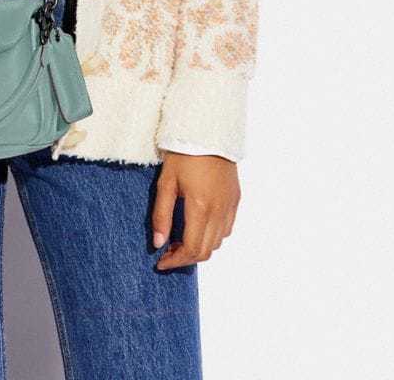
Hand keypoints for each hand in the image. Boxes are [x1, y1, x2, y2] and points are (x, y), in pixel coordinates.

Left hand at [151, 154, 239, 269]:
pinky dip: (213, 235)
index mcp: (200, 207)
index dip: (175, 260)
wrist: (208, 132)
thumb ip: (161, 215)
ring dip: (199, 247)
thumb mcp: (166, 182)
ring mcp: (230, 205)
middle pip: (206, 250)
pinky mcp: (235, 199)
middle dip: (186, 258)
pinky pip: (227, 228)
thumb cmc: (183, 154)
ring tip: (180, 239)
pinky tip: (198, 226)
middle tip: (168, 252)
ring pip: (217, 242)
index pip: (191, 248)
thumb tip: (158, 244)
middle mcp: (219, 210)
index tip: (161, 262)